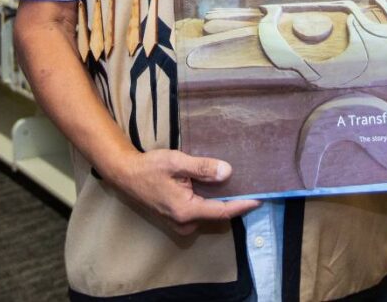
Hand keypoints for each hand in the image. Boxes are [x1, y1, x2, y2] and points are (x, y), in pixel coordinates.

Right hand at [106, 150, 261, 234]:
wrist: (126, 175)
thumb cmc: (150, 167)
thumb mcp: (177, 162)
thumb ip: (202, 168)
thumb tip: (228, 172)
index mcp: (186, 210)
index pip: (222, 211)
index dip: (243, 205)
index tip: (260, 199)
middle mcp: (185, 223)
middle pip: (218, 214)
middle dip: (234, 202)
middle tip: (250, 185)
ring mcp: (180, 225)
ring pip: (209, 214)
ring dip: (221, 202)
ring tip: (236, 184)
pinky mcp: (177, 221)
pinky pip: (200, 213)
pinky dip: (210, 203)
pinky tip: (215, 188)